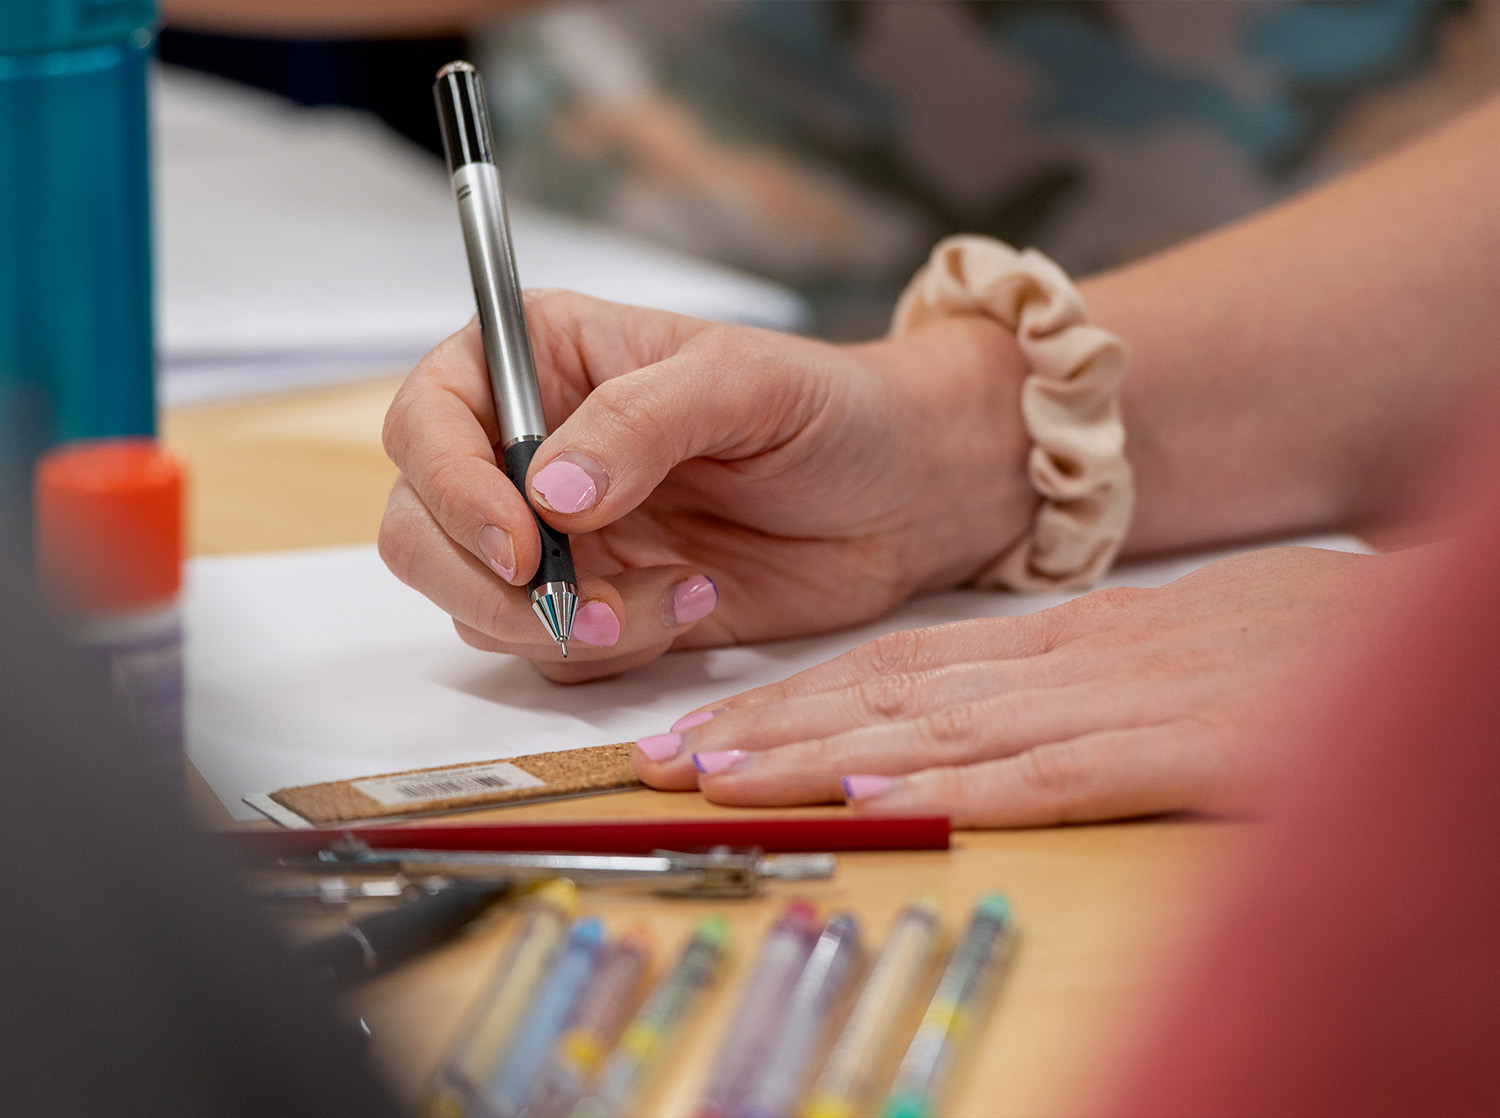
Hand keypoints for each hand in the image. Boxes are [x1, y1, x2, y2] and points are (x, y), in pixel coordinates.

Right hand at [379, 291, 1032, 680]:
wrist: (904, 500)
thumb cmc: (833, 410)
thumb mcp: (744, 383)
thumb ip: (642, 421)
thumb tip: (550, 491)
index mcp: (542, 362)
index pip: (428, 420)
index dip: (452, 489)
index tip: (522, 543)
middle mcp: (531, 452)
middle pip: (424, 531)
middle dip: (491, 586)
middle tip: (582, 604)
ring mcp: (560, 539)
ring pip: (479, 609)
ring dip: (564, 626)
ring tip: (680, 593)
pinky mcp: (600, 606)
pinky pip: (553, 655)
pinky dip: (613, 650)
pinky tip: (696, 602)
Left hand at [633, 546, 1375, 825]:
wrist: (1410, 627)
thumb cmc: (1277, 649)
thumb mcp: (1152, 654)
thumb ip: (1059, 686)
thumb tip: (959, 727)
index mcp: (1053, 642)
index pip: (890, 668)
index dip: (785, 700)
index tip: (699, 734)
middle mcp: (1063, 664)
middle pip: (886, 694)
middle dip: (766, 729)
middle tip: (662, 760)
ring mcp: (1120, 703)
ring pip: (941, 727)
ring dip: (821, 754)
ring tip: (724, 777)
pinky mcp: (1189, 751)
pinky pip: (1055, 772)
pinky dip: (960, 787)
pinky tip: (880, 799)